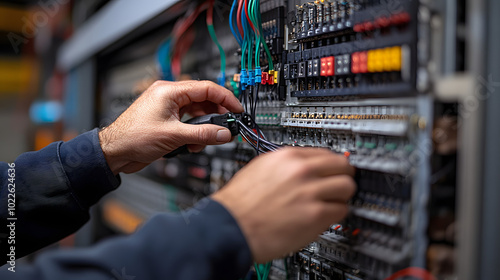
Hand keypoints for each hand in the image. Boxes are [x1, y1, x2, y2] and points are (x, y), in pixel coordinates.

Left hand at [99, 80, 243, 174]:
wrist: (114, 152)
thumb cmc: (132, 137)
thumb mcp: (173, 136)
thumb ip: (203, 135)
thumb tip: (224, 133)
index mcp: (169, 90)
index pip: (206, 87)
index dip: (225, 98)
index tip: (237, 109)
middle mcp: (169, 96)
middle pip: (203, 100)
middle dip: (215, 115)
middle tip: (226, 127)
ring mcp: (167, 108)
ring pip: (196, 113)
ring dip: (203, 128)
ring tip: (205, 141)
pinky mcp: (166, 120)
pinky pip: (188, 122)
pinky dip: (194, 133)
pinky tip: (193, 144)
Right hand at [212, 147, 355, 262]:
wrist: (229, 226)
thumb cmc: (239, 202)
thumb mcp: (260, 168)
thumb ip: (285, 165)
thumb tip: (303, 166)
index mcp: (287, 157)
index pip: (326, 152)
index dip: (331, 164)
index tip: (333, 169)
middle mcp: (301, 171)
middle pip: (343, 166)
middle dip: (342, 176)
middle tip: (338, 185)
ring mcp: (310, 192)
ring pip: (347, 187)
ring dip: (341, 196)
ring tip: (331, 203)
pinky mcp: (315, 215)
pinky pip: (341, 210)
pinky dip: (336, 214)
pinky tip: (325, 217)